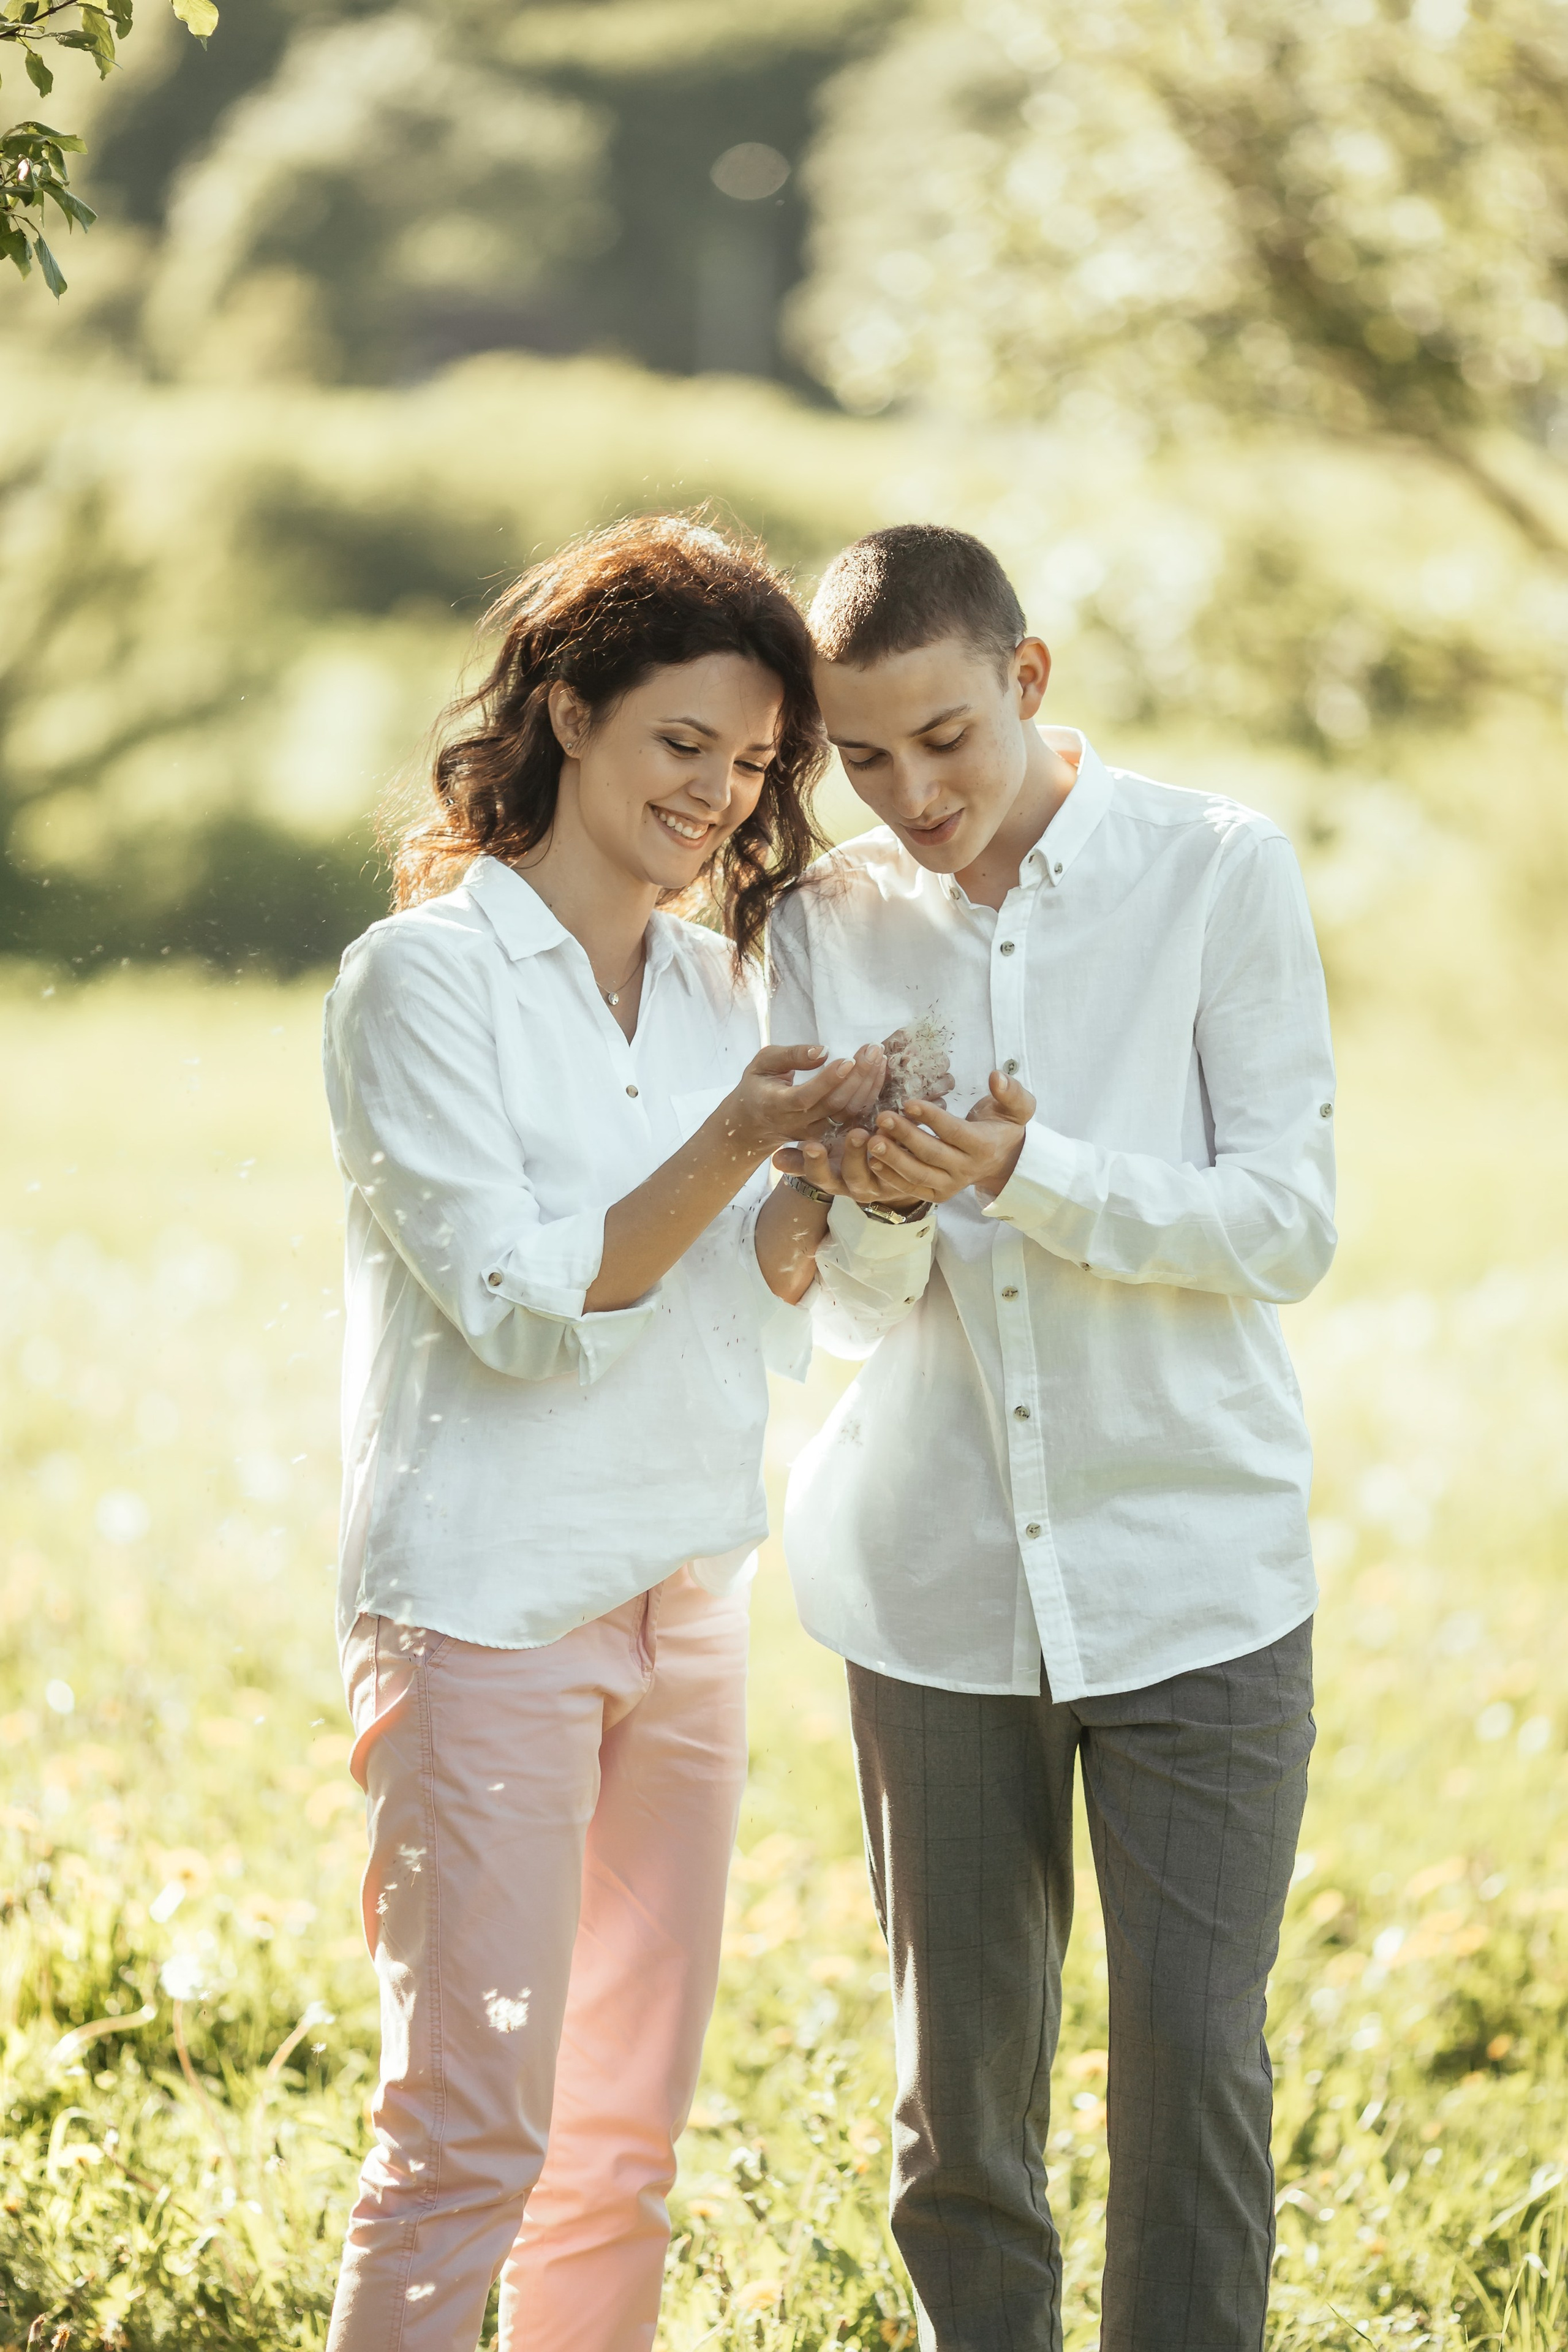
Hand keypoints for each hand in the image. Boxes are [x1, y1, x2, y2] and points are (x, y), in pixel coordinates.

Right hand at [721, 1043, 889, 1158]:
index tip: (849, 1059)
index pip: (806, 1096)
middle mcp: (798, 1124)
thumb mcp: (762, 1064)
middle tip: (873, 1049)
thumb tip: (823, 1051)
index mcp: (777, 1106)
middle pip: (834, 1105)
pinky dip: (869, 1095)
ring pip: (849, 1113)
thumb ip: (790, 1055)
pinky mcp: (829, 1135)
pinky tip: (878, 1073)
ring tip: (878, 1056)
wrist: (753, 1126)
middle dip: (857, 1076)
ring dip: (868, 1084)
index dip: (829, 1080)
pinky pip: (854, 1117)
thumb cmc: (758, 1087)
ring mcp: (816, 1134)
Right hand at [773, 1121, 929, 1211]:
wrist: (892, 1172)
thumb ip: (802, 1158)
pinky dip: (910, 1145)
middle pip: (855, 1176)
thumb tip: (776, 1160)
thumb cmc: (849, 1157)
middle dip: (854, 1155)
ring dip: (886, 1151)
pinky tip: (909, 1124)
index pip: (820, 1177)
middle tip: (856, 1133)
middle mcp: (860, 1188)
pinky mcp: (911, 1180)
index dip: (814, 1164)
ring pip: (887, 1173)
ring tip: (884, 1127)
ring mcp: (887, 1186)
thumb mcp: (825, 1158)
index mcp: (835, 1181)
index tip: (811, 1145)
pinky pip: (911, 1166)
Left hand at [862, 1071, 1035, 1203]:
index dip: (931, 1118)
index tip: (908, 1102)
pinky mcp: (937, 1195)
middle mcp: (967, 1169)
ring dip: (893, 1159)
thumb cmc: (1002, 1127)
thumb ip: (1010, 1091)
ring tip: (872, 1141)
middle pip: (932, 1154)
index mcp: (984, 1146)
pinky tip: (873, 1159)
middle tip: (882, 1117)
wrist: (1003, 1161)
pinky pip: (911, 1188)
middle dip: (905, 1136)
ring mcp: (951, 1185)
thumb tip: (996, 1076)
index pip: (954, 1132)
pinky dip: (891, 1176)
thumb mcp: (1017, 1107)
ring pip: (919, 1175)